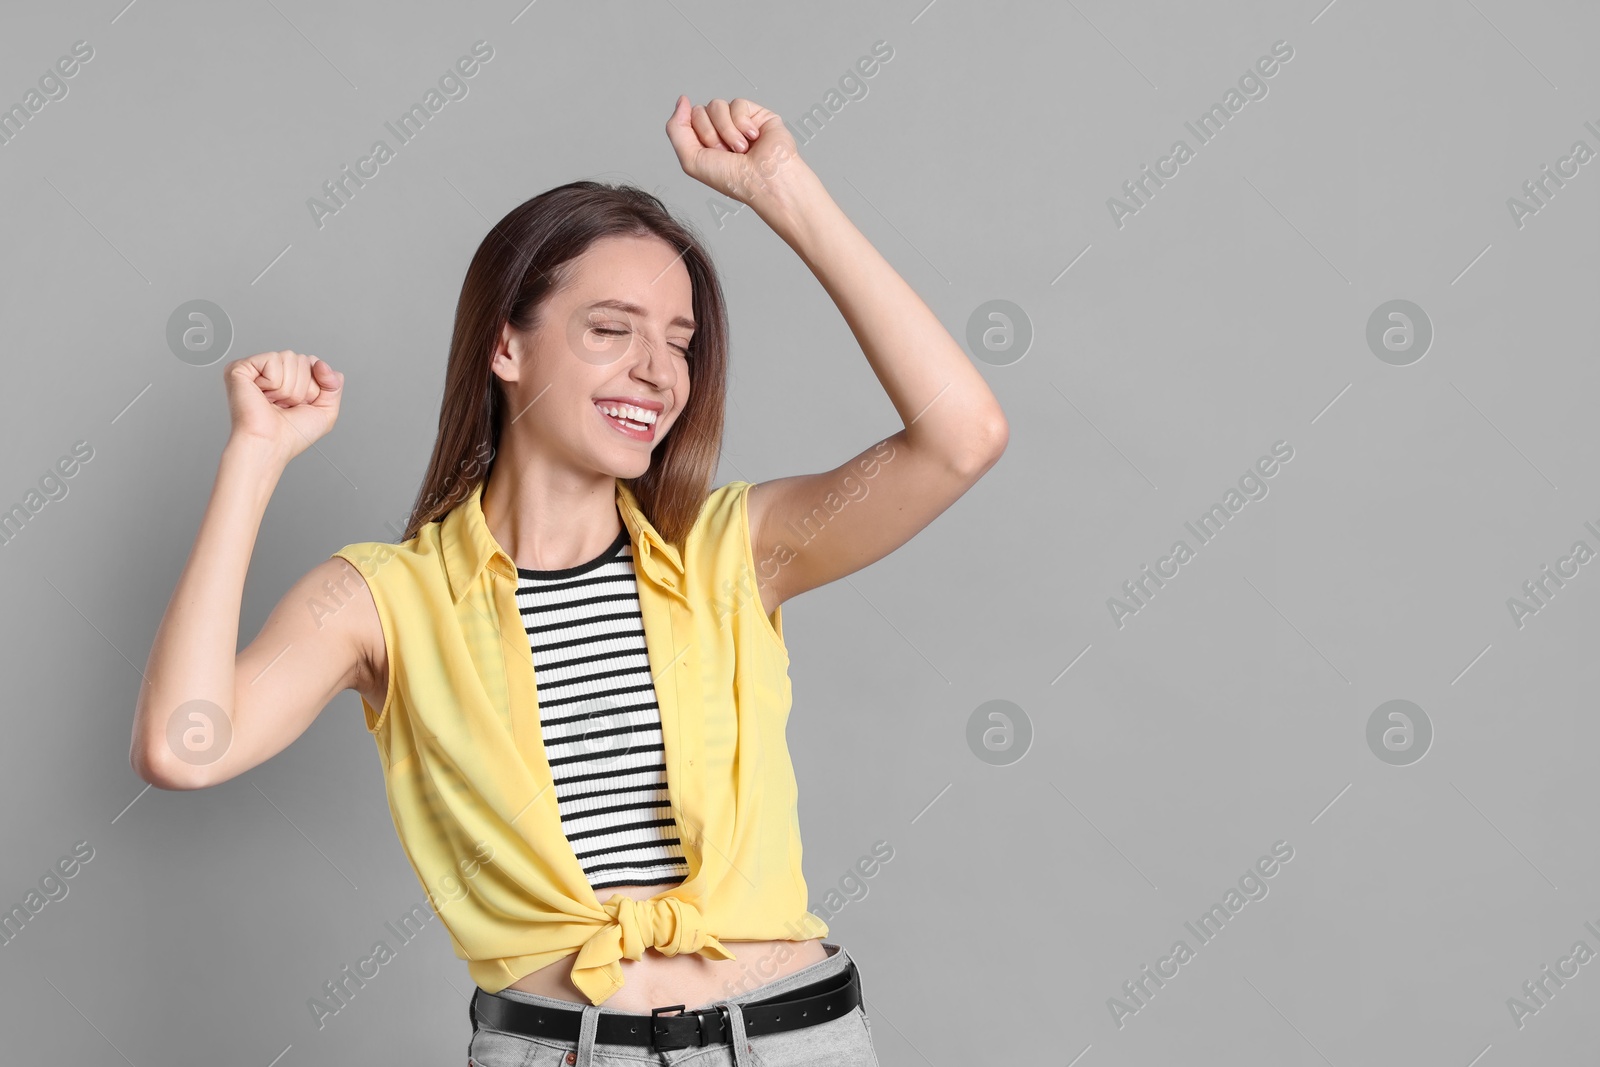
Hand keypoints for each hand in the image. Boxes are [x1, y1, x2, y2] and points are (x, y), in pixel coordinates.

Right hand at [223, 350, 343, 463]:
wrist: (271, 445)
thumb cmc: (291, 435)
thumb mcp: (326, 411)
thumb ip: (334, 385)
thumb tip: (321, 363)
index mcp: (287, 378)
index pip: (312, 362)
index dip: (314, 386)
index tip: (300, 405)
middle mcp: (270, 371)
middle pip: (302, 359)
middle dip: (302, 387)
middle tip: (285, 406)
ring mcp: (254, 368)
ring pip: (289, 357)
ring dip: (289, 387)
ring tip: (275, 403)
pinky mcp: (240, 368)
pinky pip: (273, 360)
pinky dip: (274, 382)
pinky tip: (263, 396)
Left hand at [664, 95, 802, 206]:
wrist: (764, 180)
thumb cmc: (733, 179)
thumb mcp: (690, 160)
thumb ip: (675, 129)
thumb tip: (682, 100)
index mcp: (705, 142)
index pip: (688, 119)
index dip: (697, 135)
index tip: (712, 153)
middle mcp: (720, 131)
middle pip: (701, 110)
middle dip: (711, 134)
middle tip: (726, 153)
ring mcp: (738, 121)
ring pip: (717, 105)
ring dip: (727, 131)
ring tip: (741, 149)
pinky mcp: (757, 113)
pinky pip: (738, 104)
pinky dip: (743, 124)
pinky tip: (753, 137)